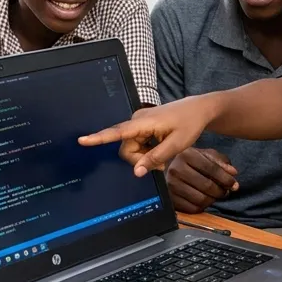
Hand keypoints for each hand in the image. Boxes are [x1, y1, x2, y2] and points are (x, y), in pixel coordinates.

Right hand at [79, 96, 215, 175]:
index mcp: (143, 122)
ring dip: (145, 157)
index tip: (82, 140)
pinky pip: (137, 145)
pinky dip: (147, 151)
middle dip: (140, 160)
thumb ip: (156, 158)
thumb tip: (137, 172)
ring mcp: (138, 123)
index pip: (117, 132)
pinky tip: (160, 149)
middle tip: (161, 164)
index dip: (99, 138)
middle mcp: (136, 121)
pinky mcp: (142, 127)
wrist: (199, 109)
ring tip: (163, 156)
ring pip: (131, 149)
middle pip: (126, 149)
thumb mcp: (177, 144)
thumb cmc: (190, 123)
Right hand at [165, 148, 238, 213]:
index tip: (234, 184)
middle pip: (207, 186)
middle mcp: (176, 169)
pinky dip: (203, 206)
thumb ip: (221, 162)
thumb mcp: (207, 156)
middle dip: (221, 191)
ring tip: (215, 195)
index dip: (226, 179)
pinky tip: (204, 199)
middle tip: (226, 191)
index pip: (211, 169)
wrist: (171, 168)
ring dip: (213, 200)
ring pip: (201, 199)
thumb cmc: (193, 161)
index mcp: (186, 154)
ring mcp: (171, 185)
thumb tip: (233, 173)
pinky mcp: (171, 199)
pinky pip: (192, 209)